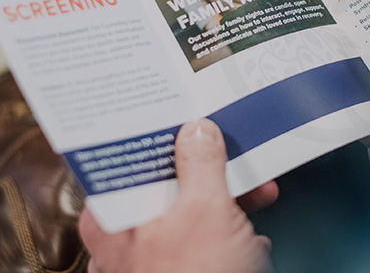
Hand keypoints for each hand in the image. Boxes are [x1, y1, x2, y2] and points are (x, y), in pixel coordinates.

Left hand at [79, 119, 273, 272]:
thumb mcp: (206, 212)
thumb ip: (201, 164)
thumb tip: (197, 130)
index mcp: (112, 217)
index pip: (128, 157)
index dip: (159, 133)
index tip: (183, 112)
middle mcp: (123, 238)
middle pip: (164, 183)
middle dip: (209, 171)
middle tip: (233, 153)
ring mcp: (150, 260)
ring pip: (187, 212)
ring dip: (227, 203)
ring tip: (256, 195)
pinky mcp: (178, 271)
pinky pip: (201, 241)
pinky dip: (227, 236)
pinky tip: (248, 239)